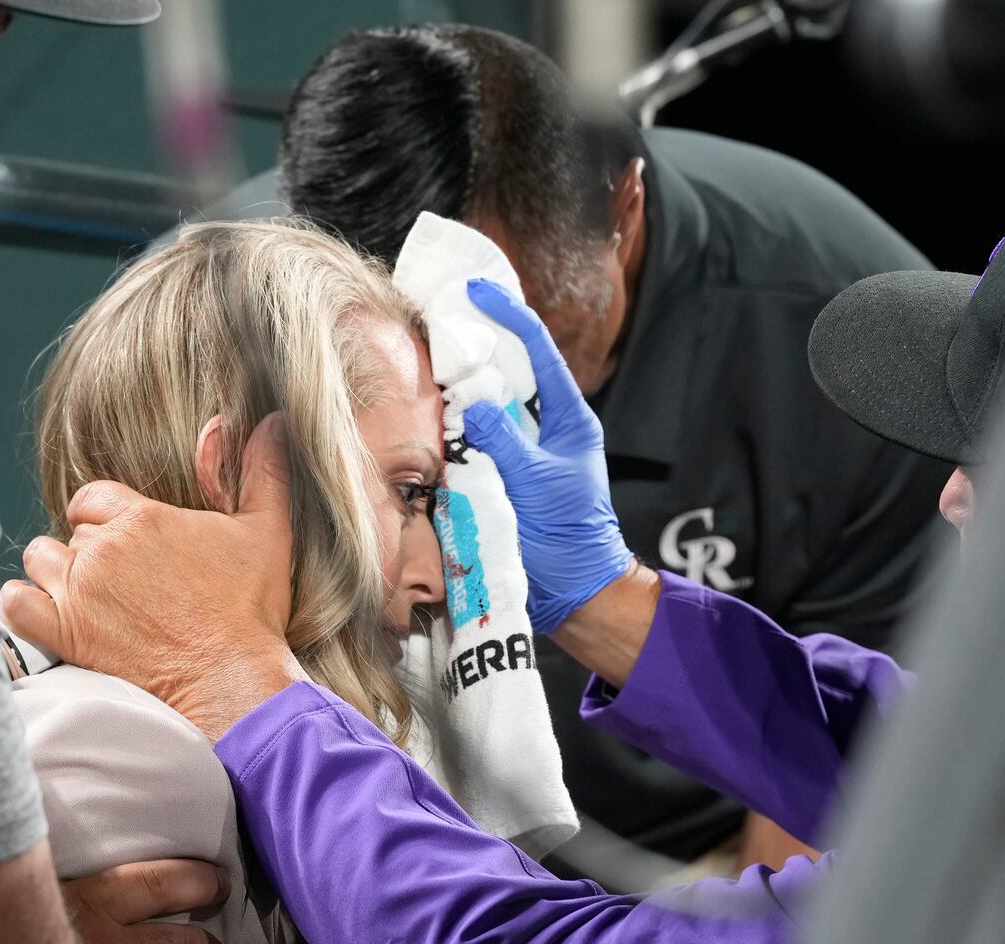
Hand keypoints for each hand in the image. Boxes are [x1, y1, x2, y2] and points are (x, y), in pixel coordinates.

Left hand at [5, 415, 306, 738]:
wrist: (231, 680)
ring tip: (86, 596)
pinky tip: (48, 613)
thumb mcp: (267, 531)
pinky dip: (23, 604)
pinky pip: (15, 604)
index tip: (128, 544)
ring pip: (39, 559)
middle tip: (123, 582)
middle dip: (90, 551)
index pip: (94, 497)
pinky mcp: (66, 633)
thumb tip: (271, 421)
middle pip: (71, 531)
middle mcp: (104, 549)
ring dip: (56, 574)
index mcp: (143, 518)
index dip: (106, 517)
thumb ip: (263, 471)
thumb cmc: (251, 611)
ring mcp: (79, 591)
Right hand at [460, 277, 638, 632]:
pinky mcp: (503, 474)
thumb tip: (473, 404)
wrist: (573, 592)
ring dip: (463, 384)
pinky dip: (456, 423)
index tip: (478, 290)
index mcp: (568, 418)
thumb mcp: (536, 482)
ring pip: (490, 403)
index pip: (539, 350)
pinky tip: (432, 411)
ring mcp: (524, 450)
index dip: (509, 315)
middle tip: (443, 317)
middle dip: (479, 344)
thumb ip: (504, 440)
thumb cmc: (567, 536)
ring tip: (431, 358)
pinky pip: (477, 438)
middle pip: (511, 370)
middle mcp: (546, 427)